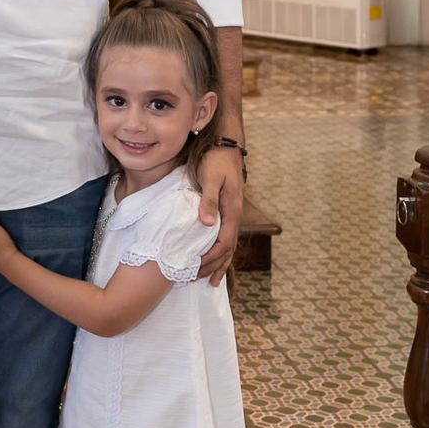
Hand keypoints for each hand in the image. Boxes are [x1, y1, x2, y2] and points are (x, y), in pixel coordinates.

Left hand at [197, 145, 244, 285]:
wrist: (224, 148)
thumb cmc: (216, 161)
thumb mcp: (211, 178)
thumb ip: (208, 200)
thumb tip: (206, 223)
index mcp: (231, 211)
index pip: (223, 243)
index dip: (210, 259)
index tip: (195, 269)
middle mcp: (234, 217)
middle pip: (226, 250)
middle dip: (212, 267)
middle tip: (194, 279)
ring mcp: (231, 215)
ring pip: (227, 246)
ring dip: (218, 264)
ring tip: (208, 280)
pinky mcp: (225, 211)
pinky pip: (224, 237)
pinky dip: (219, 252)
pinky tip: (213, 259)